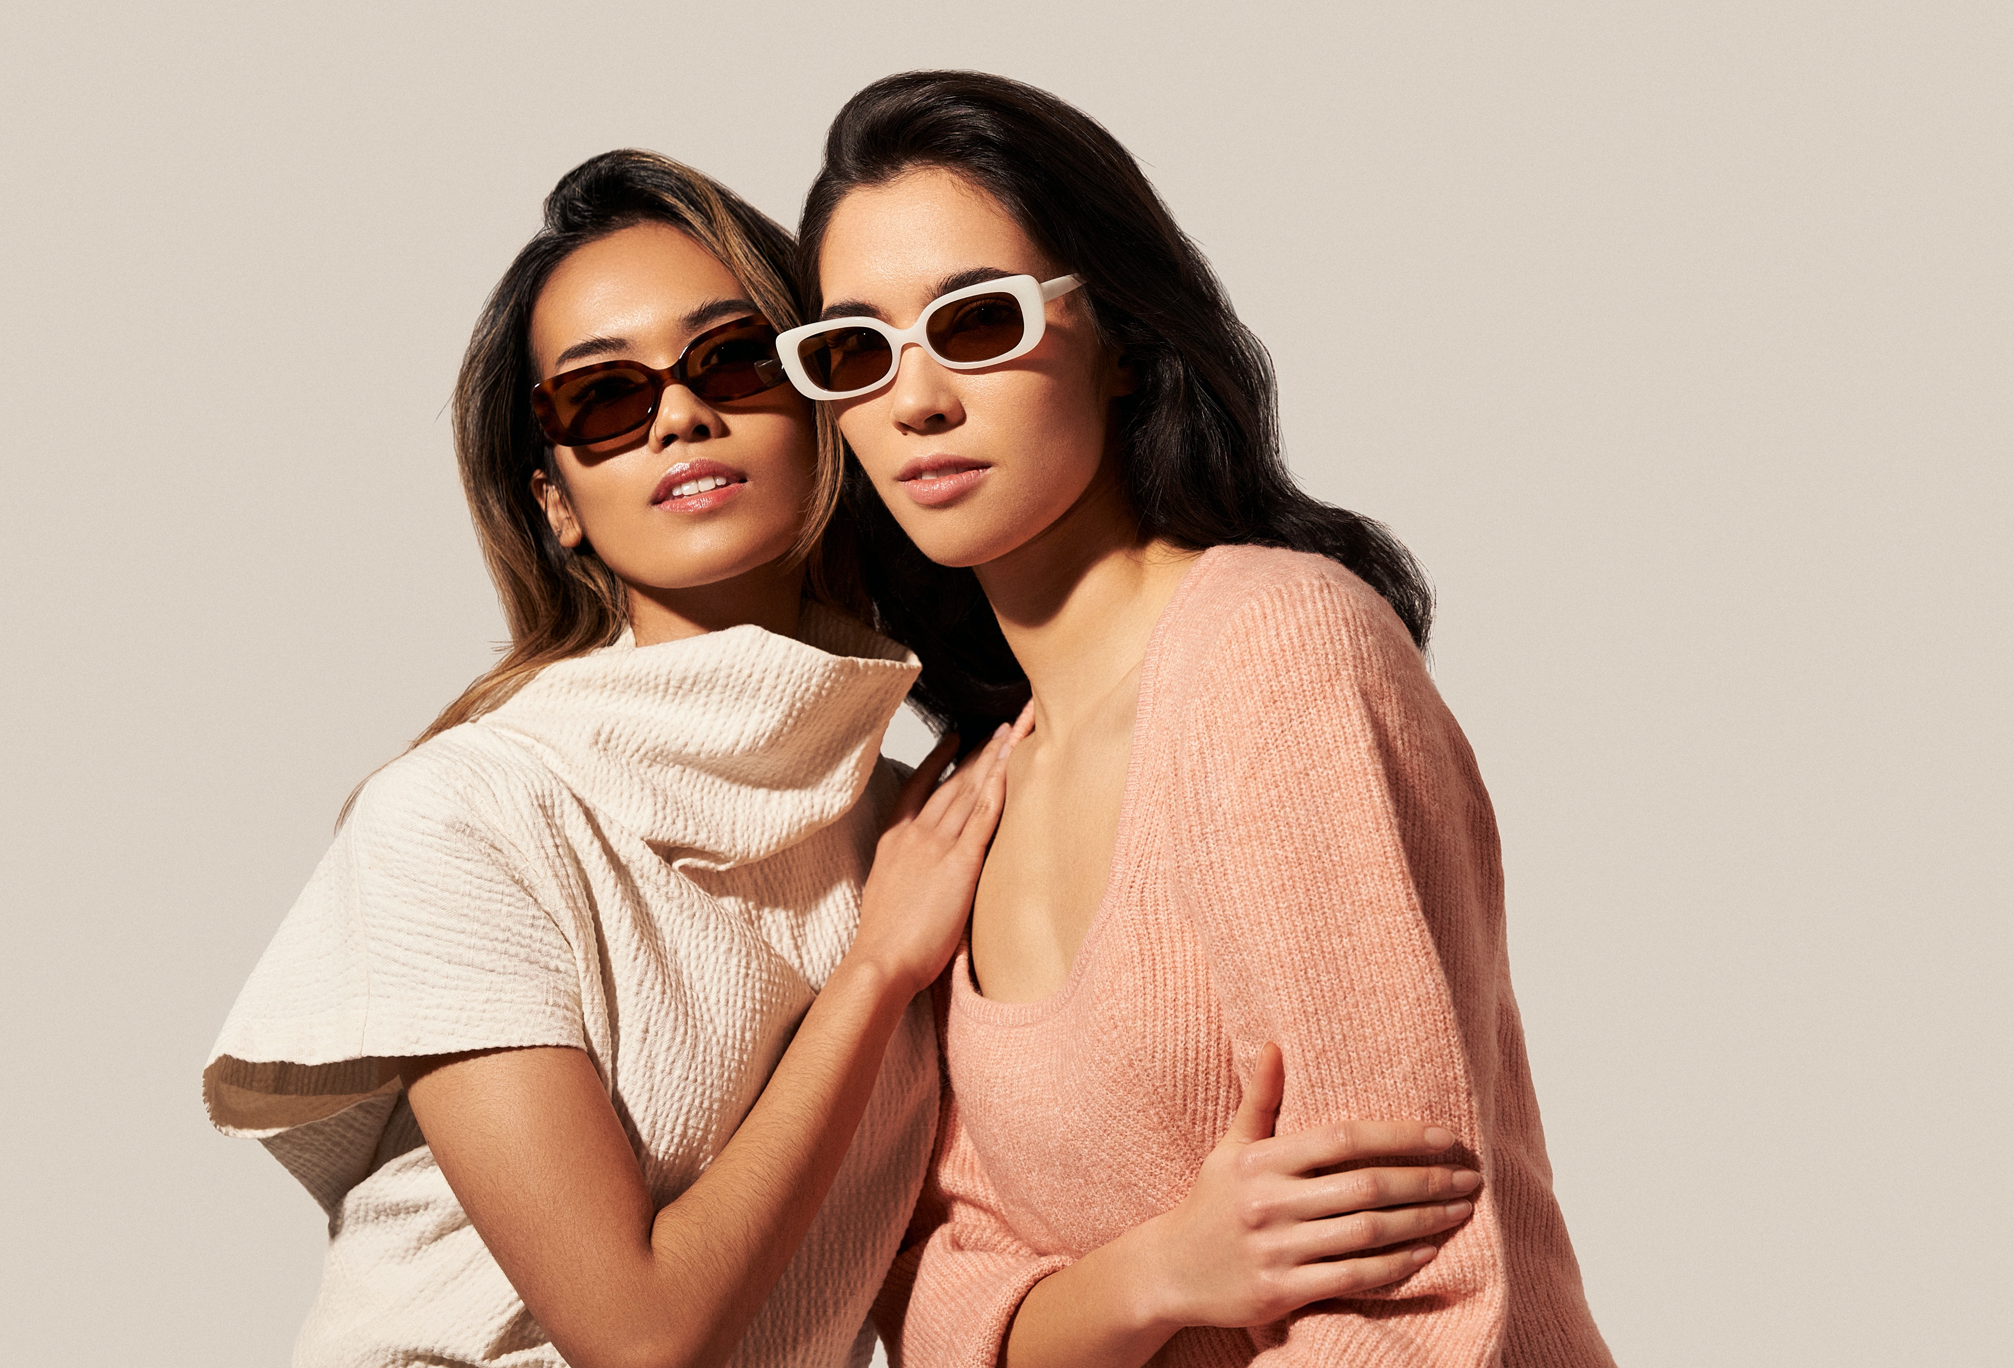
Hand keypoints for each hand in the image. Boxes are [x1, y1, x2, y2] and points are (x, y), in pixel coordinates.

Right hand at [846, 708, 1031, 997]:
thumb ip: (904, 875)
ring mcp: (936, 845)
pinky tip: (1009, 765)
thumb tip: (921, 878)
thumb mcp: (887, 895)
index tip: (954, 738)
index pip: (918, 787)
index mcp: (893, 841)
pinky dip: (997, 786)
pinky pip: (983, 816)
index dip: (938, 760)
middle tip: (1001, 725)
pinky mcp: (959, 863)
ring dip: (992, 758)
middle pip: (951, 783)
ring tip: (1012, 731)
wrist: (880, 960)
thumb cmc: (884, 942)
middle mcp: (914, 835)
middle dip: (978, 751)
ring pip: (969, 791)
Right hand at [1131, 1043, 1480, 1329]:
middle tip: (1469, 1178)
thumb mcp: (1229, 1149)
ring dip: (1423, 1222)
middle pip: (1366, 1187)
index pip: (1343, 1139)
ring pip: (1367, 1233)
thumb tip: (1276, 1045)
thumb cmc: (1211, 1204)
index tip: (1445, 1138)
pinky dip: (1396, 1265)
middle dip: (1426, 1182)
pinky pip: (1353, 1276)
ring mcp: (1276, 1249)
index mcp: (1261, 1161)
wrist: (1170, 1272)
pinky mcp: (1281, 1290)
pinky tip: (1427, 1252)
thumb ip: (1260, 1100)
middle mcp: (1268, 1202)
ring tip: (1460, 1212)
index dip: (1400, 1137)